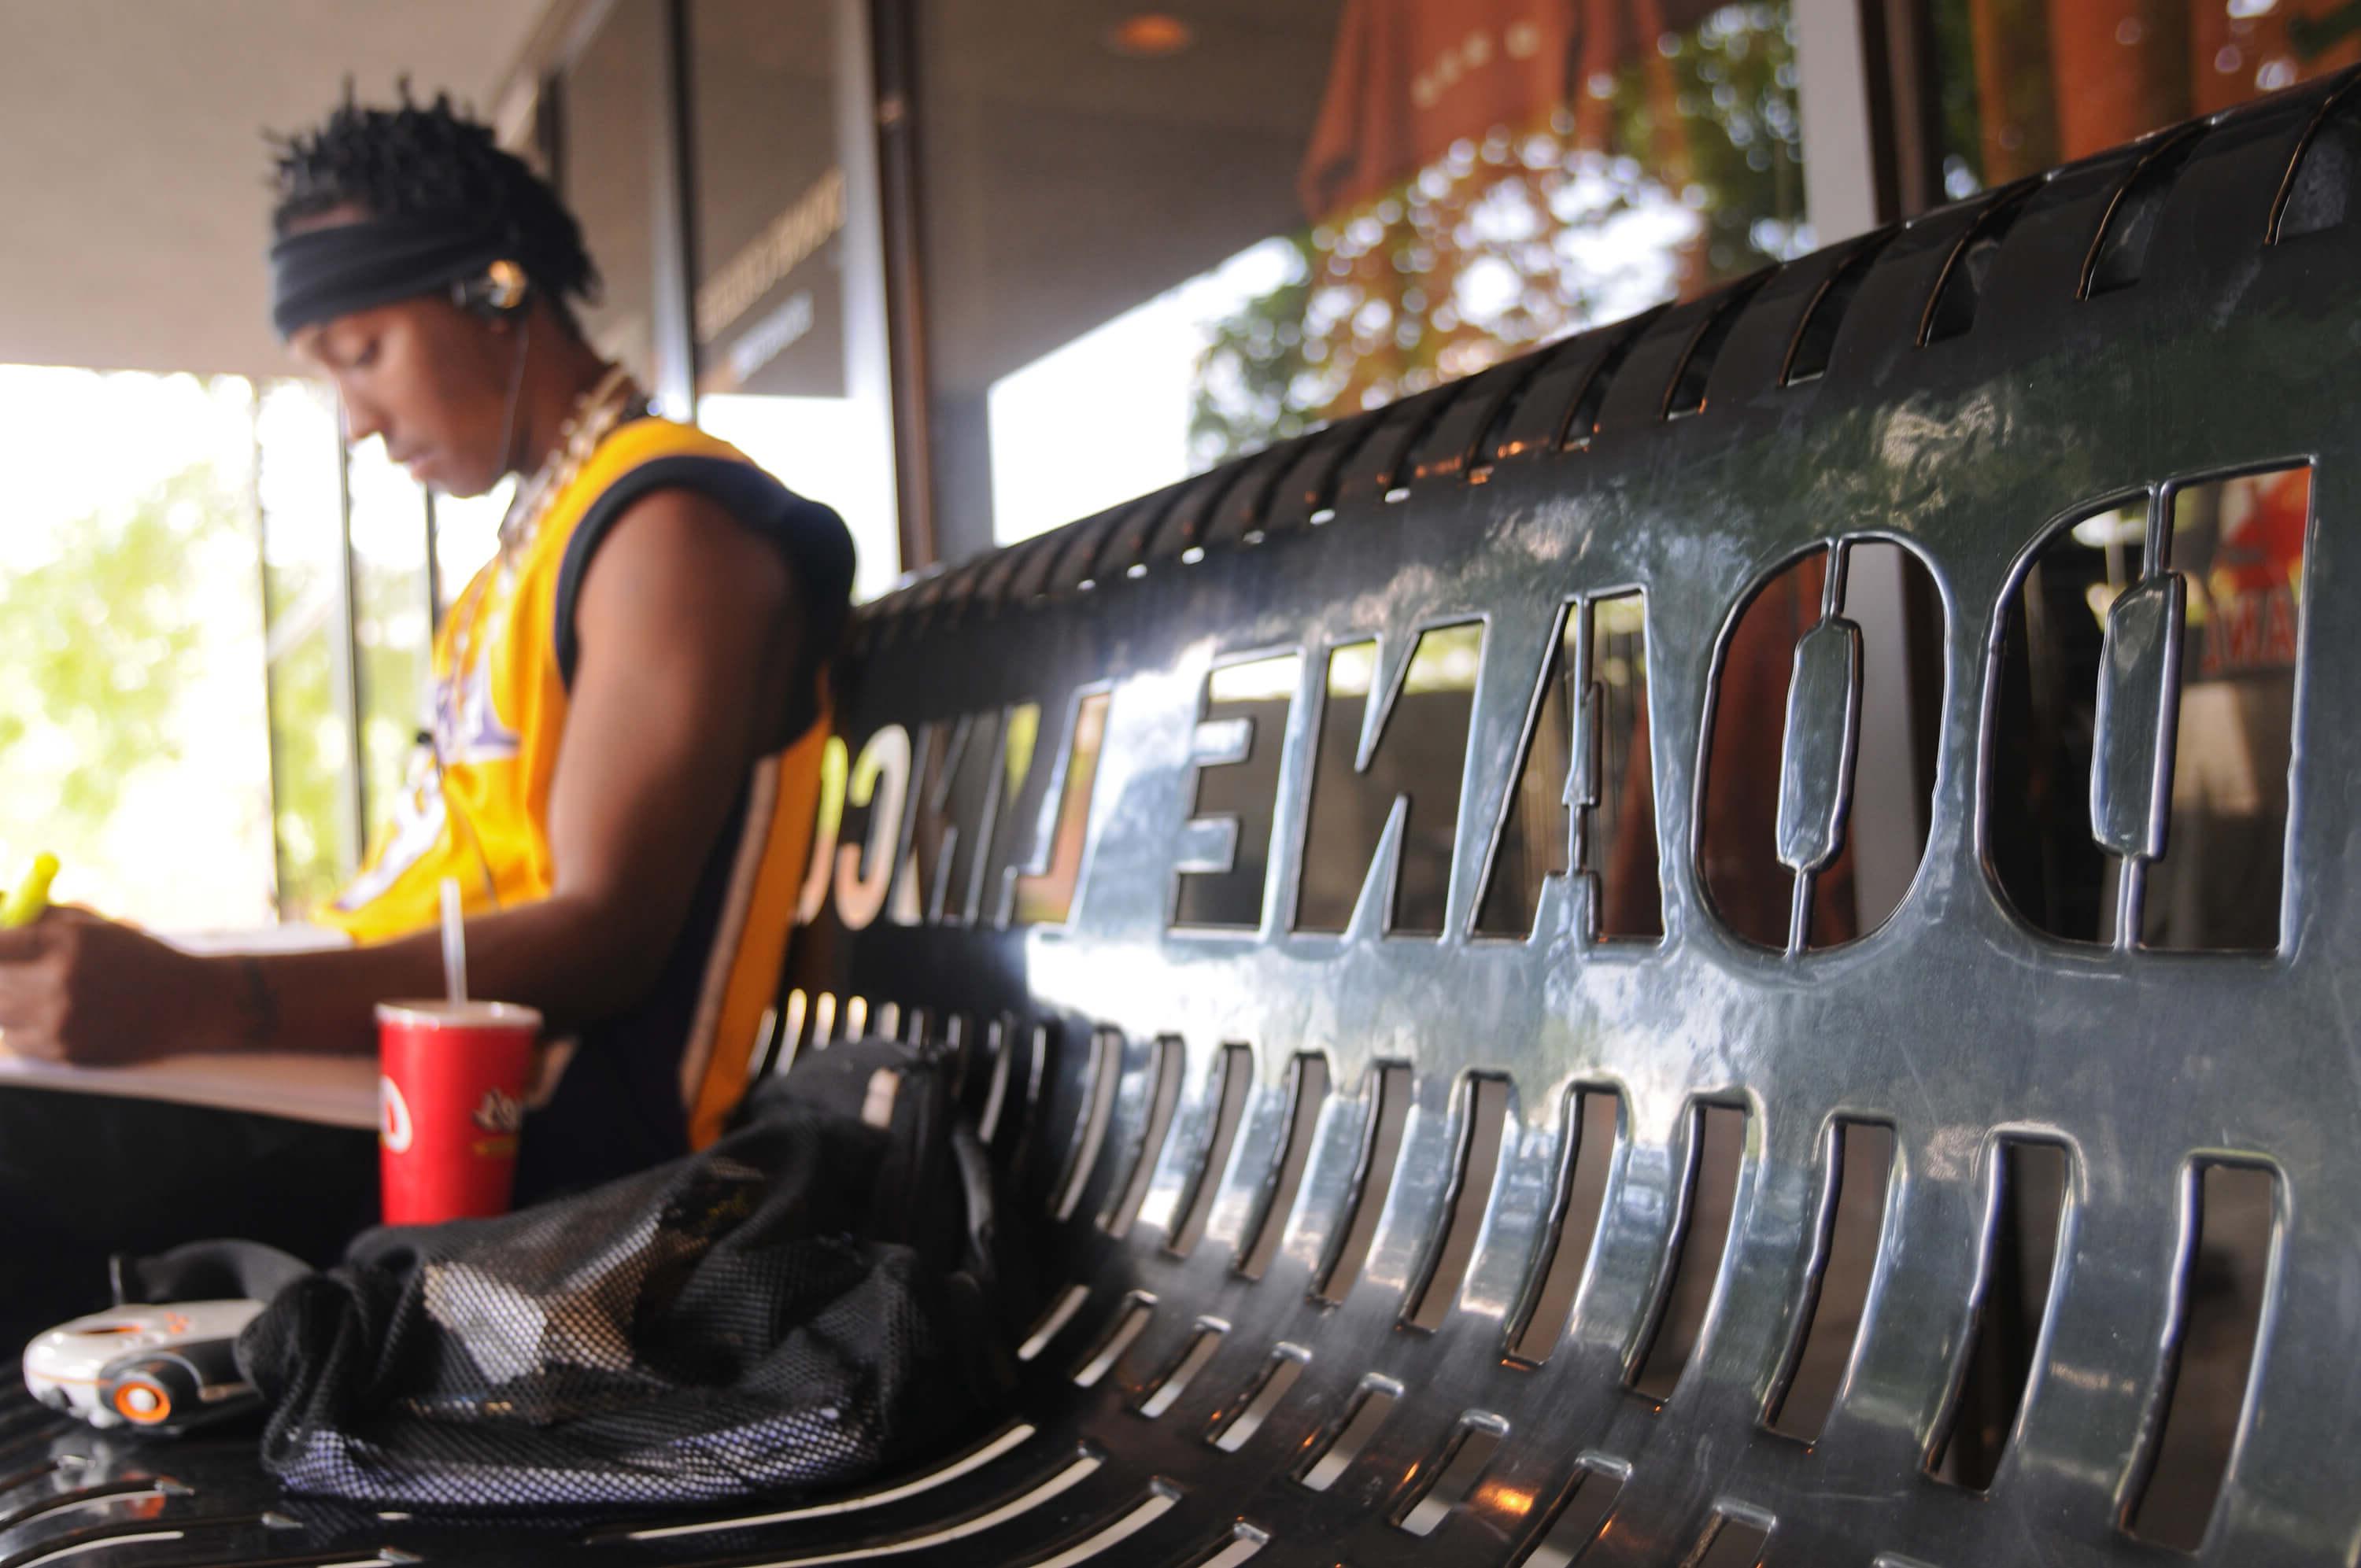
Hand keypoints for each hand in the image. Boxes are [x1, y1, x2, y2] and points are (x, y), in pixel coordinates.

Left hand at [0, 911, 242, 1064]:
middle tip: (14, 968)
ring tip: (45, 990)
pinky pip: (17, 1038)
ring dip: (9, 999)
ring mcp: (60, 1022)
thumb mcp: (92, 927)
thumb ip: (37, 916)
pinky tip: (59, 1014)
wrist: (185, 1004)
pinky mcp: (62, 1052)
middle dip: (1, 971)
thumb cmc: (135, 957)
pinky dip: (25, 1026)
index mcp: (68, 943)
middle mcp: (61, 983)